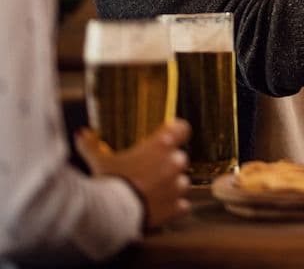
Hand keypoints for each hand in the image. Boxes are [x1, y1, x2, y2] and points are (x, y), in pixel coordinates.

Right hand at [75, 120, 191, 229]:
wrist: (110, 214)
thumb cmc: (106, 183)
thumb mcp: (98, 161)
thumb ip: (91, 145)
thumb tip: (82, 134)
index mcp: (160, 145)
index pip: (182, 128)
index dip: (176, 132)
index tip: (169, 137)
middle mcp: (174, 163)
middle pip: (179, 158)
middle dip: (167, 165)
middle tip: (147, 173)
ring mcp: (177, 186)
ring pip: (181, 182)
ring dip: (169, 186)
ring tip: (148, 193)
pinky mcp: (176, 207)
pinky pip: (181, 205)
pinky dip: (172, 207)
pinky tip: (157, 209)